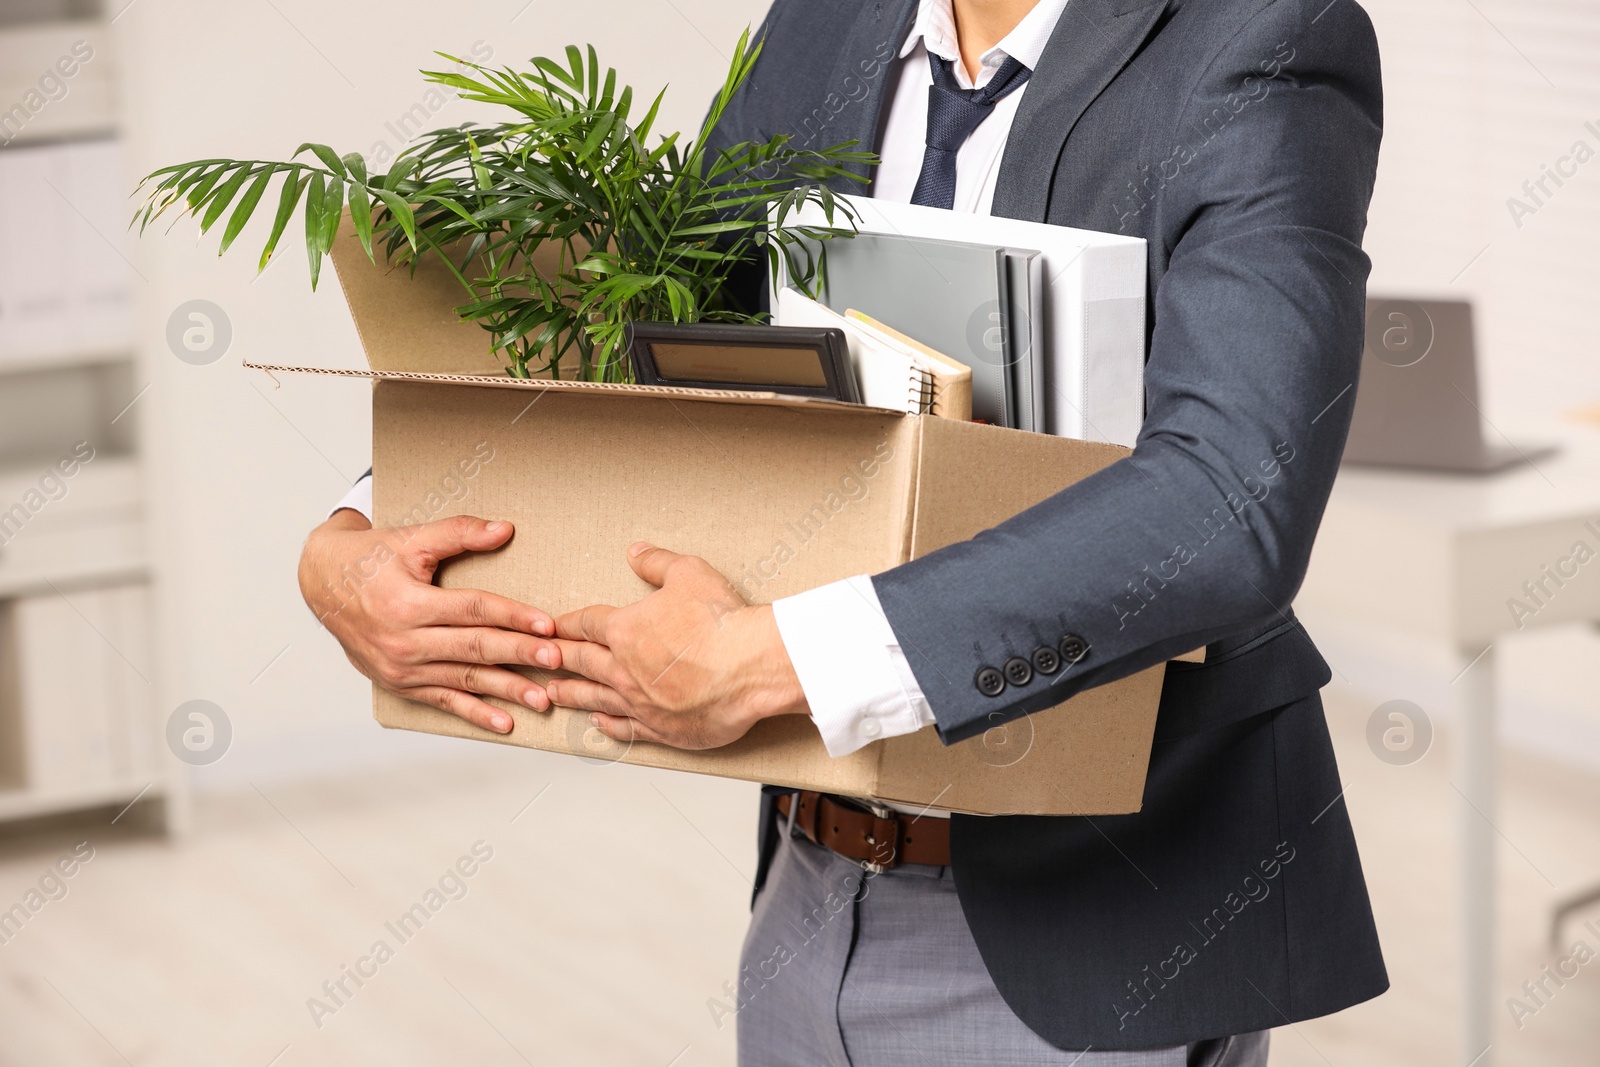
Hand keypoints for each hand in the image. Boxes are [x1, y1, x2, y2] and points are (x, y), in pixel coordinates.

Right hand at [298, 509, 559, 733]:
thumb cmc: (370, 559)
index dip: (512, 616)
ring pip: (464, 680)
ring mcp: (401, 667)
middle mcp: (403, 640)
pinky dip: (475, 713)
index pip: (472, 609)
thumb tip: (505, 529)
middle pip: (474, 648)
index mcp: (408, 602)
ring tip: (543, 698)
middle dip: (519, 654)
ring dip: (506, 690)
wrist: (322, 584)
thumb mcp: (412, 538)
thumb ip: (459, 532)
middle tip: (557, 660)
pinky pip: (443, 701)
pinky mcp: (400, 684)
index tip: (547, 624)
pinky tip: (506, 722)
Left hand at [547, 543, 808, 748]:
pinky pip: (624, 729)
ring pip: (593, 698)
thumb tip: (638, 553)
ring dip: (569, 695)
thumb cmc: (722, 623)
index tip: (553, 627)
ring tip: (552, 695)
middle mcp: (624, 669)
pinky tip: (597, 724)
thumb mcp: (689, 574)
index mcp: (625, 630)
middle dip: (556, 659)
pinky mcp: (661, 728)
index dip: (567, 623)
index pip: (585, 624)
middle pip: (579, 662)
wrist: (750, 666)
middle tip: (538, 661)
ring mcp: (639, 702)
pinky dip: (607, 725)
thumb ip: (658, 563)